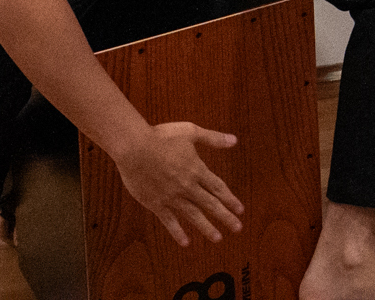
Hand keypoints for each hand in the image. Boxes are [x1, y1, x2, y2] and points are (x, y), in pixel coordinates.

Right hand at [113, 119, 242, 245]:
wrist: (134, 148)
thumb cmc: (162, 136)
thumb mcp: (190, 132)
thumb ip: (213, 138)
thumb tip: (234, 140)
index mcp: (196, 170)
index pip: (218, 188)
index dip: (230, 199)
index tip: (240, 210)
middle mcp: (187, 186)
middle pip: (210, 204)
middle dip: (225, 217)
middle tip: (238, 228)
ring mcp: (172, 197)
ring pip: (193, 215)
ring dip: (206, 228)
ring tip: (218, 238)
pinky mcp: (156, 204)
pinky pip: (169, 221)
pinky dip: (178, 232)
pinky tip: (186, 242)